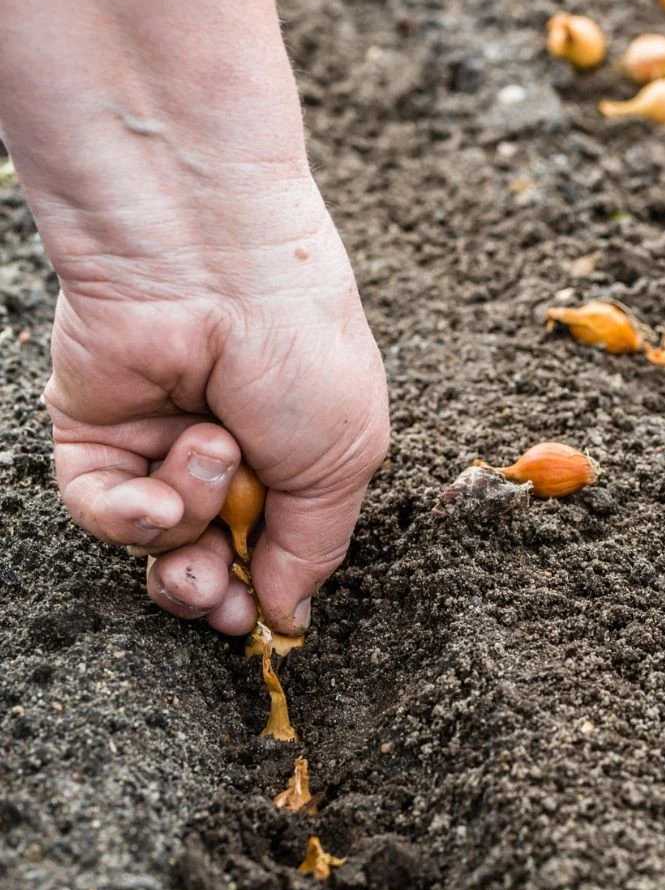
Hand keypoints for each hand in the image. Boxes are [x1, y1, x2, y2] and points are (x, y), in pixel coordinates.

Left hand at [43, 181, 389, 635]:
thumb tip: (289, 620)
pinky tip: (160, 491)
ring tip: (209, 460)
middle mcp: (225, 458)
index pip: (272, 551)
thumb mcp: (344, 461)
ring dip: (190, 521)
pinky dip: (131, 516)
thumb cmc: (301, 352)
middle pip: (205, 564)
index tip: (266, 619)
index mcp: (294, 459)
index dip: (265, 593)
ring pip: (157, 543)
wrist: (213, 269)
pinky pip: (101, 512)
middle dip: (213, 589)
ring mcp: (158, 446)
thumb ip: (314, 549)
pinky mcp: (95, 433)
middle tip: (224, 599)